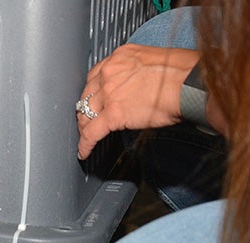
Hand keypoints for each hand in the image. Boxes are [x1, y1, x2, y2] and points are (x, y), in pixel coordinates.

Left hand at [76, 44, 199, 158]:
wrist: (191, 84)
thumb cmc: (184, 73)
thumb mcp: (153, 62)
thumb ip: (136, 73)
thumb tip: (134, 88)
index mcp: (120, 57)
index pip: (95, 76)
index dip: (93, 91)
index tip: (93, 99)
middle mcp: (110, 72)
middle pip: (87, 94)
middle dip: (85, 109)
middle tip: (87, 120)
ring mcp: (109, 93)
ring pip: (86, 113)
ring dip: (84, 126)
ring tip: (85, 136)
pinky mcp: (113, 114)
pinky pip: (91, 133)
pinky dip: (85, 144)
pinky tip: (84, 152)